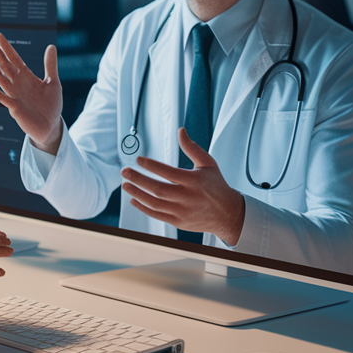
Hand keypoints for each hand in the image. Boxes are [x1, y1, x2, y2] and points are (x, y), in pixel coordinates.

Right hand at [0, 33, 63, 153]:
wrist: (50, 125)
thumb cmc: (50, 104)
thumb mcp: (53, 82)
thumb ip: (50, 65)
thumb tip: (51, 46)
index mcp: (26, 76)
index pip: (14, 59)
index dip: (7, 48)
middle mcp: (18, 85)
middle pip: (6, 68)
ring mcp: (15, 97)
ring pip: (3, 83)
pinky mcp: (16, 110)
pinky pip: (7, 102)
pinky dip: (1, 97)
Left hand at [119, 128, 245, 245]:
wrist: (228, 214)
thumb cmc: (216, 186)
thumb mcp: (208, 163)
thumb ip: (192, 148)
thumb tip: (180, 131)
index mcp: (194, 181)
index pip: (168, 172)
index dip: (151, 165)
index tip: (138, 159)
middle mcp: (187, 197)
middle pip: (157, 189)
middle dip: (138, 180)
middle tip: (125, 171)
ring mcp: (182, 211)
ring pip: (154, 203)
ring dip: (137, 194)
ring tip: (126, 185)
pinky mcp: (179, 222)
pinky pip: (157, 215)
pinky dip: (144, 208)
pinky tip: (134, 199)